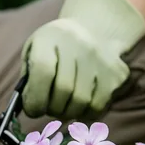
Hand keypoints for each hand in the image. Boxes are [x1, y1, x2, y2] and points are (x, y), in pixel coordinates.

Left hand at [21, 0, 144, 118]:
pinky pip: (98, 107)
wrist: (92, 31)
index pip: (43, 70)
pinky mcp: (117, 74)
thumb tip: (29, 107)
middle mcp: (80, 44)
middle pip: (64, 90)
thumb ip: (28, 79)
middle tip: (49, 108)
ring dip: (69, 112)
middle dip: (52, 108)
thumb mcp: (34, 52)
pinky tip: (80, 105)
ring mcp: (101, 59)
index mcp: (52, 37)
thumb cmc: (54, 49)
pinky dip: (85, 113)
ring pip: (82, 102)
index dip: (35, 97)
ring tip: (64, 105)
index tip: (33, 109)